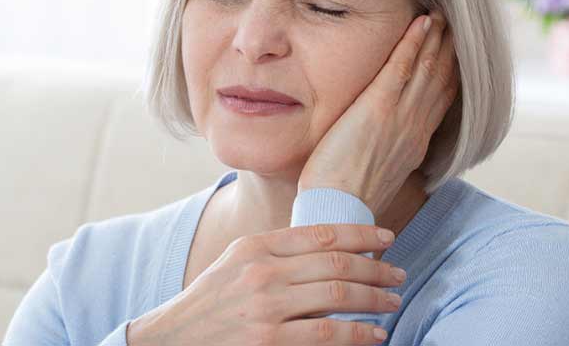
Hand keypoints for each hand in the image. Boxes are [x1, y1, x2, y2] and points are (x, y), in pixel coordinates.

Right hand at [126, 224, 406, 344]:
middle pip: (337, 263)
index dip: (361, 234)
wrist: (170, 341)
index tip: (387, 239)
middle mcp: (262, 272)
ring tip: (393, 301)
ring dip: (374, 299)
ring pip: (338, 296)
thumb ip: (275, 251)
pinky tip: (374, 335)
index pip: (321, 233)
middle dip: (376, 269)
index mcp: (255, 246)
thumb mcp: (235, 263)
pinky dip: (358, 334)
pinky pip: (327, 334)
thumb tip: (329, 245)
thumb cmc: (210, 303)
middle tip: (398, 275)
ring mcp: (265, 308)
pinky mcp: (268, 342)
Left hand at [297, 13, 458, 219]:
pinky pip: (402, 67)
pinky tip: (422, 22)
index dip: (451, 74)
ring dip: (437, 38)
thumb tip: (380, 149)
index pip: (441, 101)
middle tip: (457, 23)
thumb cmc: (345, 199)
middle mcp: (415, 127)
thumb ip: (383, 155)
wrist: (338, 211)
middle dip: (450, 49)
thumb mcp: (375, 174)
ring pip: (428, 69)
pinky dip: (415, 42)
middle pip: (442, 80)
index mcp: (414, 144)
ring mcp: (400, 117)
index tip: (456, 54)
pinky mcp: (378, 108)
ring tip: (443, 15)